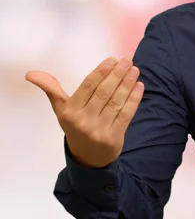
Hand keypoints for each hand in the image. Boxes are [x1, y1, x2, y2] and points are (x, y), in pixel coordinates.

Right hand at [25, 57, 144, 167]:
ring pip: (116, 102)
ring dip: (127, 84)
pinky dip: (134, 99)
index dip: (101, 72)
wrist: (88, 159)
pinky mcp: (114, 138)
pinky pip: (126, 114)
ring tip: (134, 70)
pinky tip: (139, 86)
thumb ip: (51, 90)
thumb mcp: (61, 110)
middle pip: (104, 92)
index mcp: (69, 112)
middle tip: (127, 61)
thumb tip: (31, 73)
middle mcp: (83, 121)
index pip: (88, 87)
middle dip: (117, 74)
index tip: (113, 59)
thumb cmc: (75, 126)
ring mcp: (99, 131)